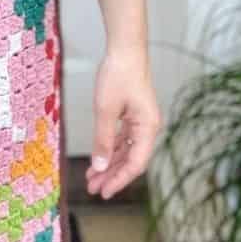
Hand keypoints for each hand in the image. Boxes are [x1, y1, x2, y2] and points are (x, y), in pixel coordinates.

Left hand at [85, 47, 161, 199]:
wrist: (125, 49)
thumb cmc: (118, 75)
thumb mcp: (106, 110)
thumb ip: (103, 140)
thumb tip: (99, 166)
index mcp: (148, 128)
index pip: (135, 164)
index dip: (119, 180)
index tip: (103, 192)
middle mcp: (148, 128)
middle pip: (131, 159)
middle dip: (111, 174)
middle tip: (93, 188)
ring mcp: (141, 121)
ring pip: (126, 150)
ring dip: (109, 163)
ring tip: (91, 176)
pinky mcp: (134, 114)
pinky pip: (123, 138)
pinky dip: (111, 148)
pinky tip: (98, 157)